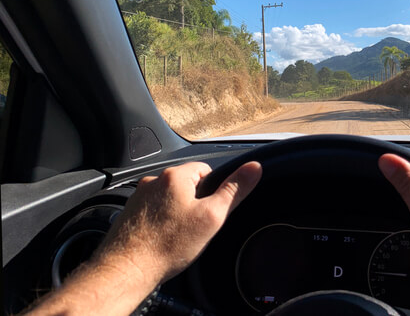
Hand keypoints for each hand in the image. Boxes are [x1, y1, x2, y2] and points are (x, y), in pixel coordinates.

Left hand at [94, 161, 261, 284]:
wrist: (127, 270)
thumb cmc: (167, 245)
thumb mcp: (212, 217)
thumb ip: (234, 190)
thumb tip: (253, 168)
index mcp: (175, 176)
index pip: (206, 170)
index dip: (213, 191)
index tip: (210, 210)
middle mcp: (153, 181)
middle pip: (187, 184)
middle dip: (194, 203)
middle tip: (195, 226)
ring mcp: (139, 197)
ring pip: (169, 199)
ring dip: (176, 212)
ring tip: (177, 235)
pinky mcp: (130, 213)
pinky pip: (154, 211)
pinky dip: (161, 222)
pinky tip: (162, 239)